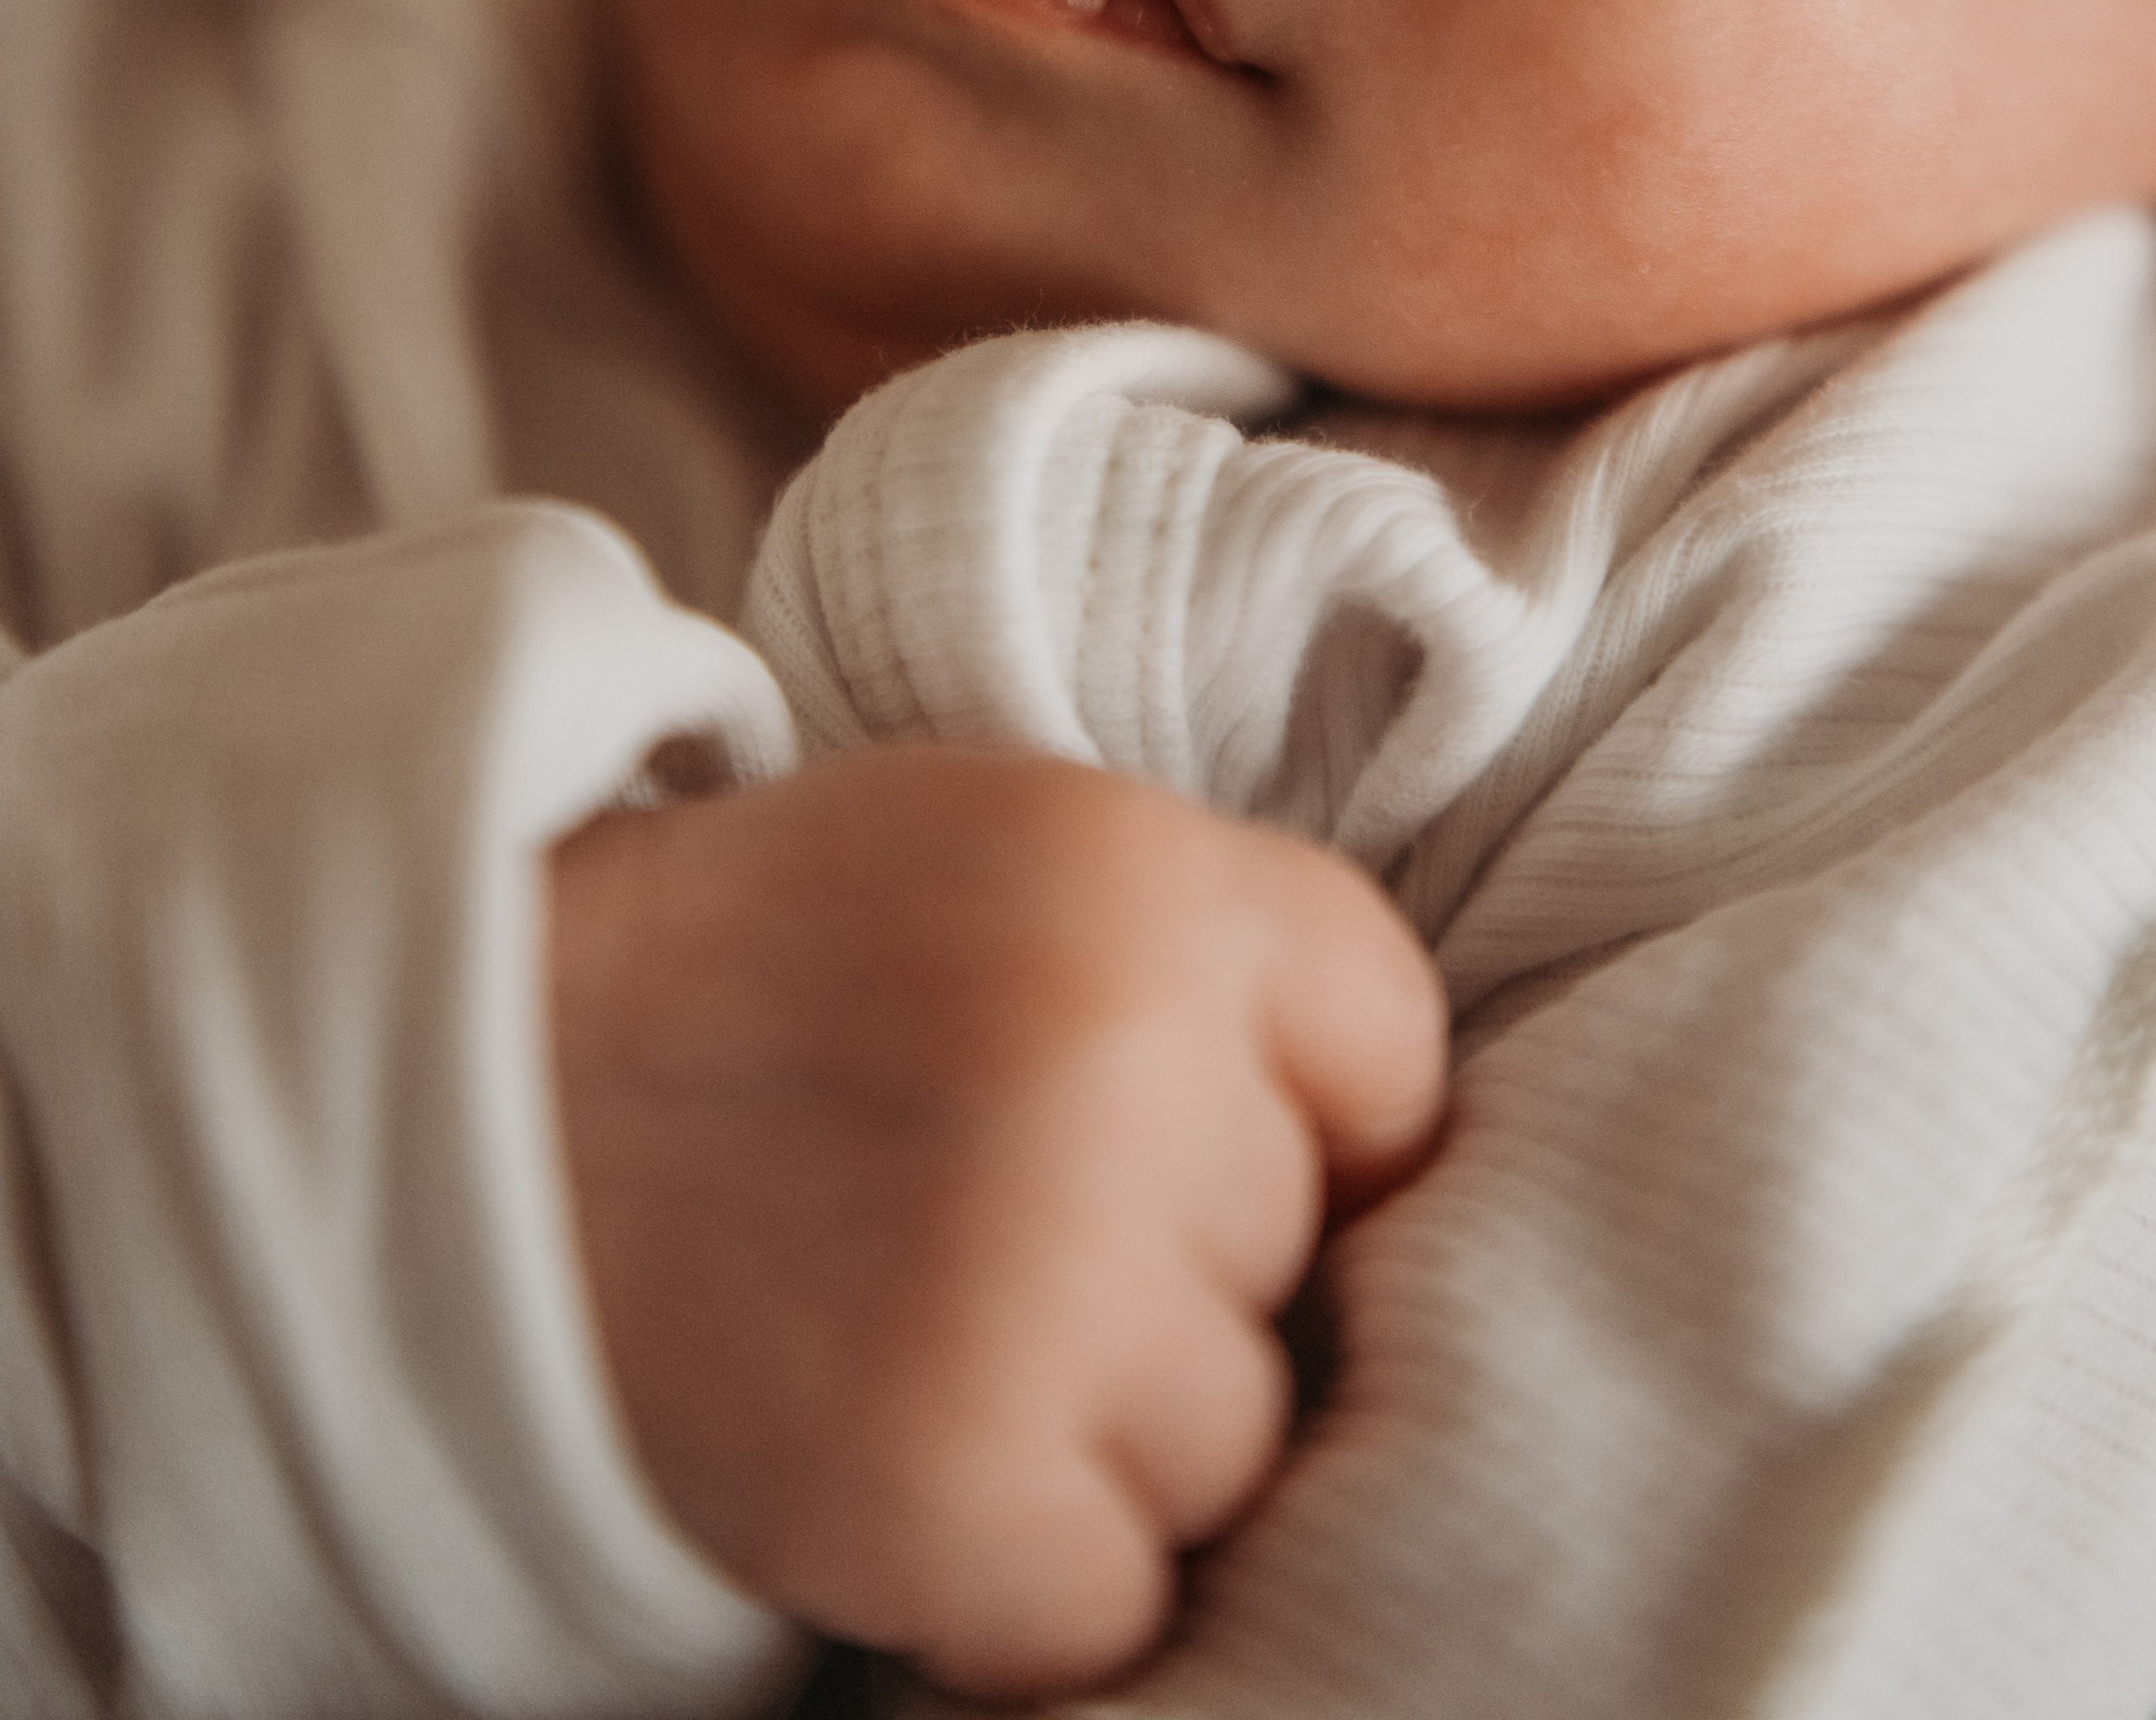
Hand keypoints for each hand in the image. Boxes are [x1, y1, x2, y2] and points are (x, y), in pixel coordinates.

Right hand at [546, 745, 1447, 1701]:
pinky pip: (1112, 1601)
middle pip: (1293, 1258)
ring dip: (1100, 1433)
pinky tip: (895, 1461)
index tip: (1186, 1142)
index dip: (1304, 1119)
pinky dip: (1015, 1580)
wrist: (460, 1106)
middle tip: (968, 1218)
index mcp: (1136, 877)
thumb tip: (1395, 1178)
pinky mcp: (944, 1484)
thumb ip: (1198, 964)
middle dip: (1167, 1269)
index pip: (1390, 1050)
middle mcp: (1114, 1063)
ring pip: (1224, 1441)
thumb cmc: (761, 978)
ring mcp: (1034, 1282)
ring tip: (915, 1328)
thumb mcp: (992, 853)